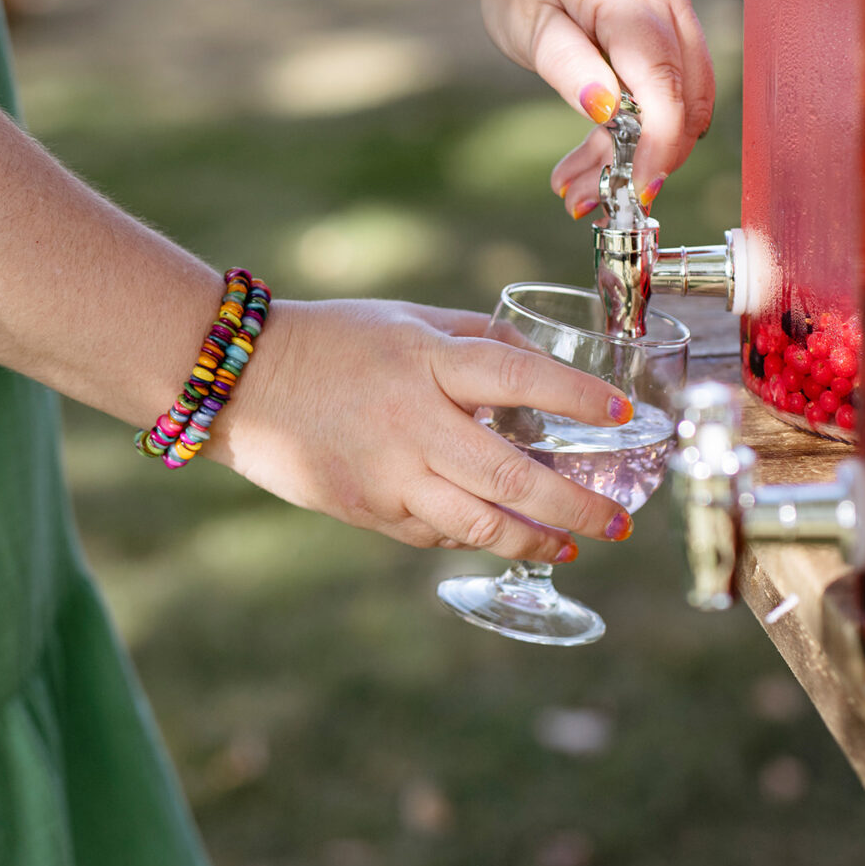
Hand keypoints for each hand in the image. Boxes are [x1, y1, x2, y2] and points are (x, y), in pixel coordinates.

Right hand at [207, 298, 636, 560]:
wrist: (239, 381)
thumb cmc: (332, 339)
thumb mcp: (407, 319)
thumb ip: (476, 339)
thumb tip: (542, 364)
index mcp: (426, 361)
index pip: (518, 378)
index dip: (577, 397)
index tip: (625, 414)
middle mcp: (413, 422)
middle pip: (513, 476)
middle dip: (577, 506)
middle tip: (620, 521)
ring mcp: (389, 474)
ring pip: (480, 524)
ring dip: (537, 540)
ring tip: (574, 546)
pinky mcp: (366, 509)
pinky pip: (436, 532)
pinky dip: (474, 536)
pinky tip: (502, 535)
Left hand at [467, 0, 714, 209]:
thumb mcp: (527, 27)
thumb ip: (567, 65)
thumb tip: (607, 109)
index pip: (663, 79)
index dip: (657, 142)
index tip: (634, 189)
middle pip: (684, 97)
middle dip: (643, 159)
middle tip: (583, 198)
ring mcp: (680, 10)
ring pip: (684, 104)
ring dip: (638, 154)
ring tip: (578, 186)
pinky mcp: (678, 30)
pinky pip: (675, 92)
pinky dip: (640, 133)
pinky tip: (597, 158)